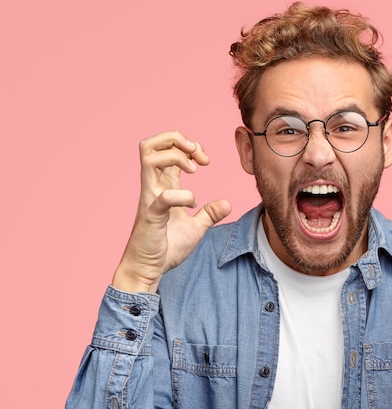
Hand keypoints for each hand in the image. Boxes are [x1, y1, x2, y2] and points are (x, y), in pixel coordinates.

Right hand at [112, 131, 231, 291]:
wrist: (148, 269)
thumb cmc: (166, 247)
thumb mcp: (196, 228)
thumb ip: (210, 214)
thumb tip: (227, 203)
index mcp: (163, 186)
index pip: (167, 149)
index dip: (188, 146)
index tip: (205, 161)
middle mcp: (153, 187)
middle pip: (150, 144)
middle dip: (176, 139)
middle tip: (197, 156)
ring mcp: (149, 198)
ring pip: (148, 157)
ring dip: (175, 156)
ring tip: (194, 170)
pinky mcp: (151, 215)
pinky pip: (162, 196)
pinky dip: (182, 195)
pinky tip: (193, 204)